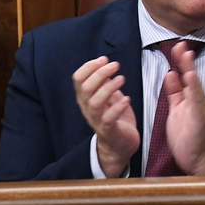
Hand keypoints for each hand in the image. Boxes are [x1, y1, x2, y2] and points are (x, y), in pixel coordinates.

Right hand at [72, 56, 139, 177]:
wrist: (119, 145)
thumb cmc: (115, 117)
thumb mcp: (109, 96)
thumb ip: (104, 82)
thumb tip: (104, 62)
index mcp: (86, 98)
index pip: (78, 80)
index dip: (89, 67)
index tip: (104, 59)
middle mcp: (88, 109)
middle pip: (86, 89)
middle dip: (100, 73)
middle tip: (116, 65)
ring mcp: (97, 120)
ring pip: (95, 103)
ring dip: (108, 88)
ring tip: (122, 79)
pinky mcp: (109, 131)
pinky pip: (108, 119)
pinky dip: (117, 107)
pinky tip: (127, 99)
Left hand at [160, 45, 204, 174]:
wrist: (195, 157)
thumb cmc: (186, 135)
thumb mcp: (177, 109)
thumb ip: (175, 92)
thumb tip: (170, 74)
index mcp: (189, 97)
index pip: (183, 76)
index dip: (180, 61)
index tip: (176, 46)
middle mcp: (196, 99)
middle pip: (190, 76)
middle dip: (185, 60)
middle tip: (180, 44)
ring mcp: (199, 107)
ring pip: (195, 85)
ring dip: (190, 69)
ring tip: (186, 55)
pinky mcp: (199, 116)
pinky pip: (197, 101)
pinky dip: (194, 88)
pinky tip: (190, 78)